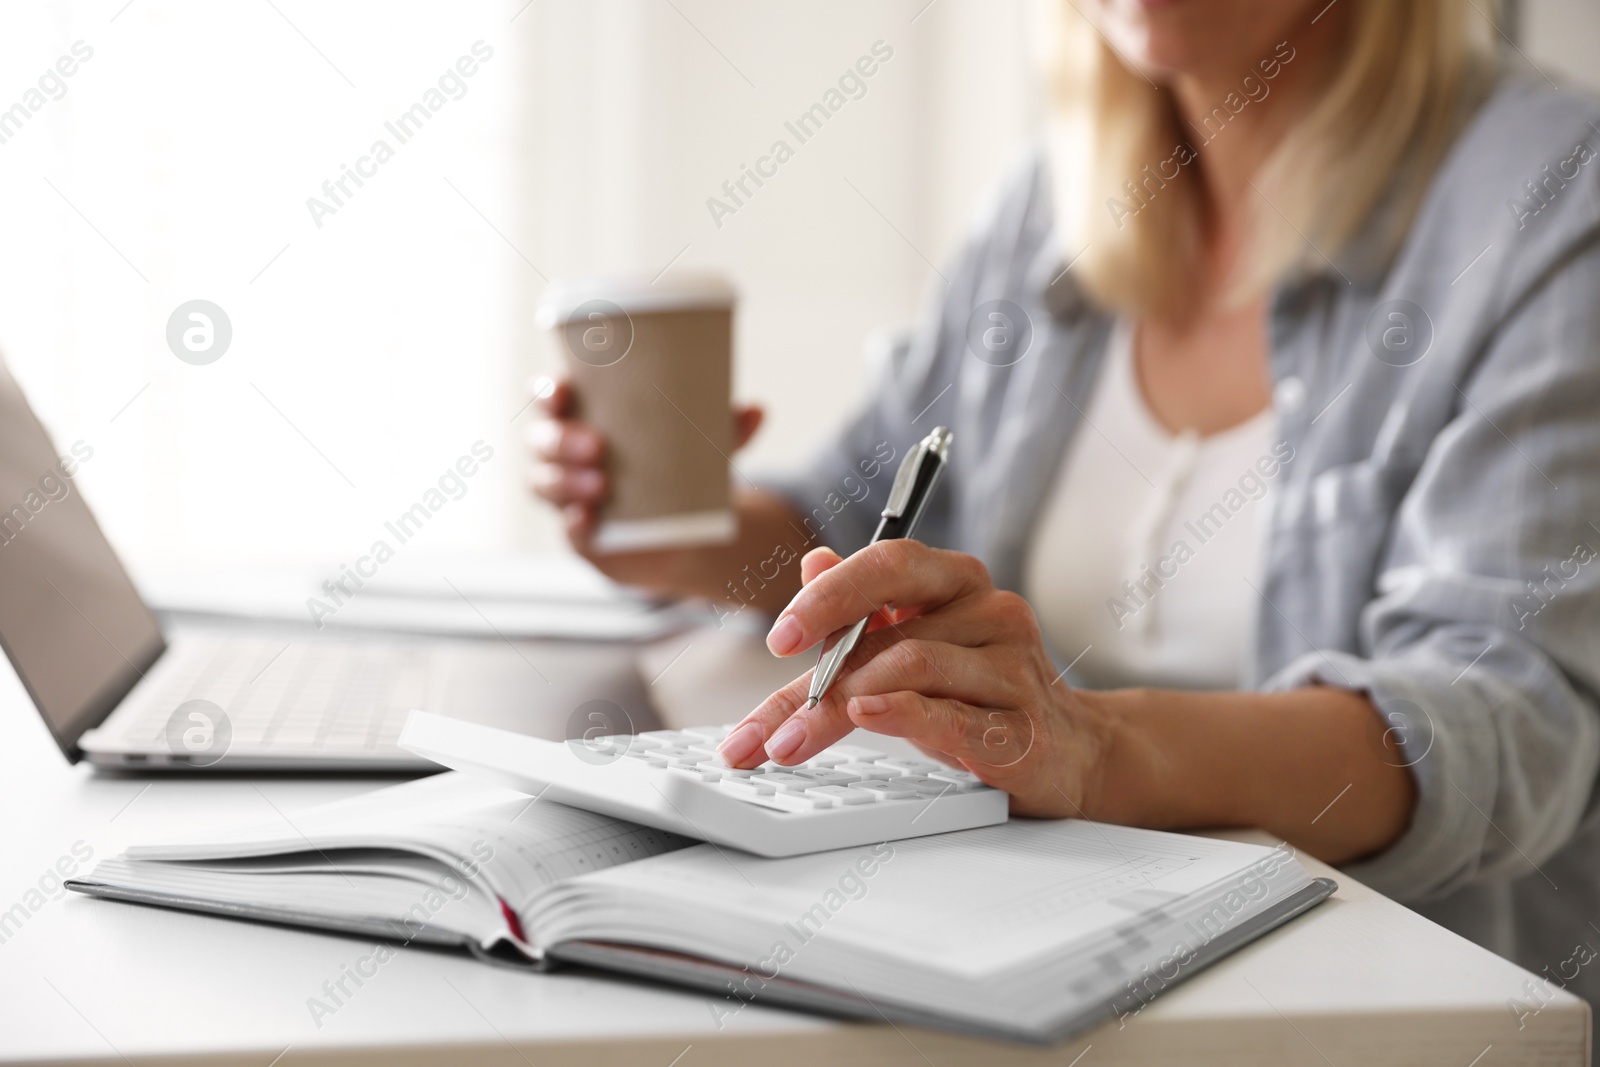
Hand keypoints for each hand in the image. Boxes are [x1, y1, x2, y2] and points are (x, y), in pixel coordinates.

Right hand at [524, 376, 763, 590]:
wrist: (681, 529)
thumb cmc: (676, 466)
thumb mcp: (699, 444)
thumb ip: (724, 429)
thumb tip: (757, 411)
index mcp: (581, 417)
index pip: (548, 398)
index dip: (547, 393)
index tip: (563, 390)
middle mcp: (562, 456)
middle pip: (542, 442)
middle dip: (561, 441)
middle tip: (598, 445)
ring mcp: (566, 497)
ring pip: (545, 485)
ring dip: (566, 483)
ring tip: (600, 485)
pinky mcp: (579, 534)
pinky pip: (566, 529)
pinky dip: (573, 525)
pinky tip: (586, 520)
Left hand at [715, 541, 1119, 816]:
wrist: (1071, 751)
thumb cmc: (979, 692)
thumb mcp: (914, 643)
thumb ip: (862, 611)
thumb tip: (812, 562)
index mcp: (956, 582)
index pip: (888, 564)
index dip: (830, 595)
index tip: (779, 639)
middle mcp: (992, 611)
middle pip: (889, 632)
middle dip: (814, 678)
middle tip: (763, 725)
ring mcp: (1014, 667)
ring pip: (915, 668)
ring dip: (842, 706)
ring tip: (792, 742)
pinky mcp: (1025, 726)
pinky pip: (954, 715)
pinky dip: (903, 715)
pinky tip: (867, 718)